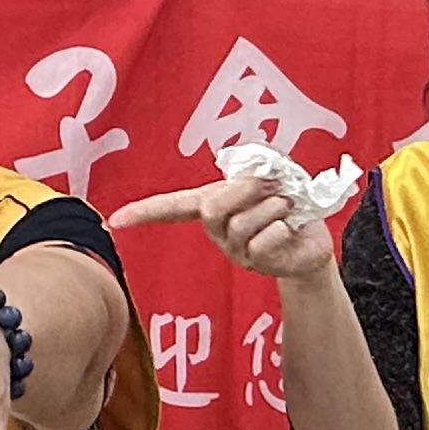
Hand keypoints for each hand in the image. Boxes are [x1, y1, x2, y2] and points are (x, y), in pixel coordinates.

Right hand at [109, 175, 339, 282]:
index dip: (144, 212)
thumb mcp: (273, 172)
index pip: (172, 207)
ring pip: (243, 224)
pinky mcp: (258, 264)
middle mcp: (218, 231)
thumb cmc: (288, 200)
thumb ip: (257, 165)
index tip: (114, 221)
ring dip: (273, 206)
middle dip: (245, 190)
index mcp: (212, 205)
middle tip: (271, 185)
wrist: (314, 237)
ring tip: (286, 207)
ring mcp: (235, 251)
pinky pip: (264, 240)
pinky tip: (289, 229)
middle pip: (212, 209)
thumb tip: (253, 174)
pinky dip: (283, 226)